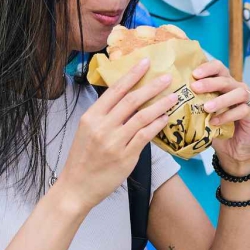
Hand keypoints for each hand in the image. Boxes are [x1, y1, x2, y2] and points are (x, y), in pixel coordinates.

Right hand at [55, 59, 176, 211]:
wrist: (76, 187)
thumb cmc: (82, 158)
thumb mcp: (86, 130)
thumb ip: (105, 115)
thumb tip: (127, 98)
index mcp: (91, 116)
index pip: (115, 90)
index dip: (132, 74)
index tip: (145, 62)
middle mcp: (102, 127)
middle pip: (131, 100)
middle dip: (151, 86)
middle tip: (167, 77)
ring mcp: (114, 142)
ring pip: (142, 116)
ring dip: (160, 104)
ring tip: (173, 96)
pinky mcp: (125, 157)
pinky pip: (145, 136)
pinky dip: (157, 125)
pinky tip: (165, 118)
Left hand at [192, 58, 249, 169]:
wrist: (232, 151)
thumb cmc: (216, 128)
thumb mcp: (203, 113)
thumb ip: (195, 102)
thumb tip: (173, 95)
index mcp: (226, 84)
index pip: (219, 68)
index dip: (208, 68)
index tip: (194, 74)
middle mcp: (239, 89)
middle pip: (227, 79)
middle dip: (210, 83)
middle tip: (195, 88)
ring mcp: (249, 102)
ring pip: (239, 93)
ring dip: (221, 99)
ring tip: (206, 107)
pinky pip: (243, 111)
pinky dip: (228, 116)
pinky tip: (215, 122)